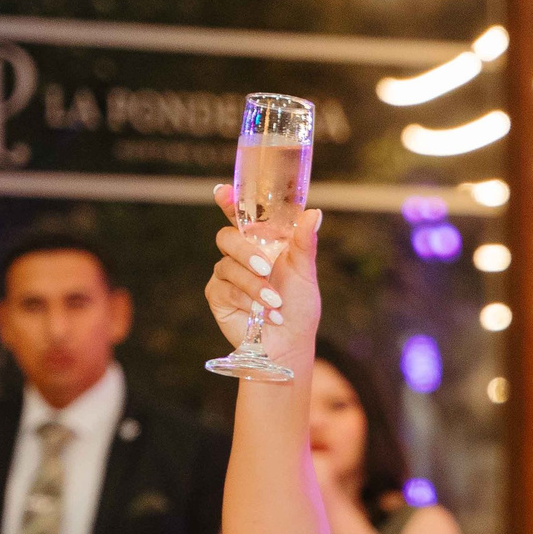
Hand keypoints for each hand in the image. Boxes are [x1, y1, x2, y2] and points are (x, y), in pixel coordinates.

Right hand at [207, 188, 323, 376]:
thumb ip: (305, 243)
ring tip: (275, 303)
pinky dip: (246, 299)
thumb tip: (314, 213)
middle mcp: (241, 253)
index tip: (223, 192)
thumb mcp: (306, 273)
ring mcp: (227, 273)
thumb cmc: (299, 305)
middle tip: (266, 268)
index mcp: (263, 241)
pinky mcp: (218, 294)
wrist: (290, 342)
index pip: (242, 214)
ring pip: (227, 265)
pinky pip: (224, 287)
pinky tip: (264, 313)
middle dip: (245, 251)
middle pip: (227, 236)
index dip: (229, 200)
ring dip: (254, 285)